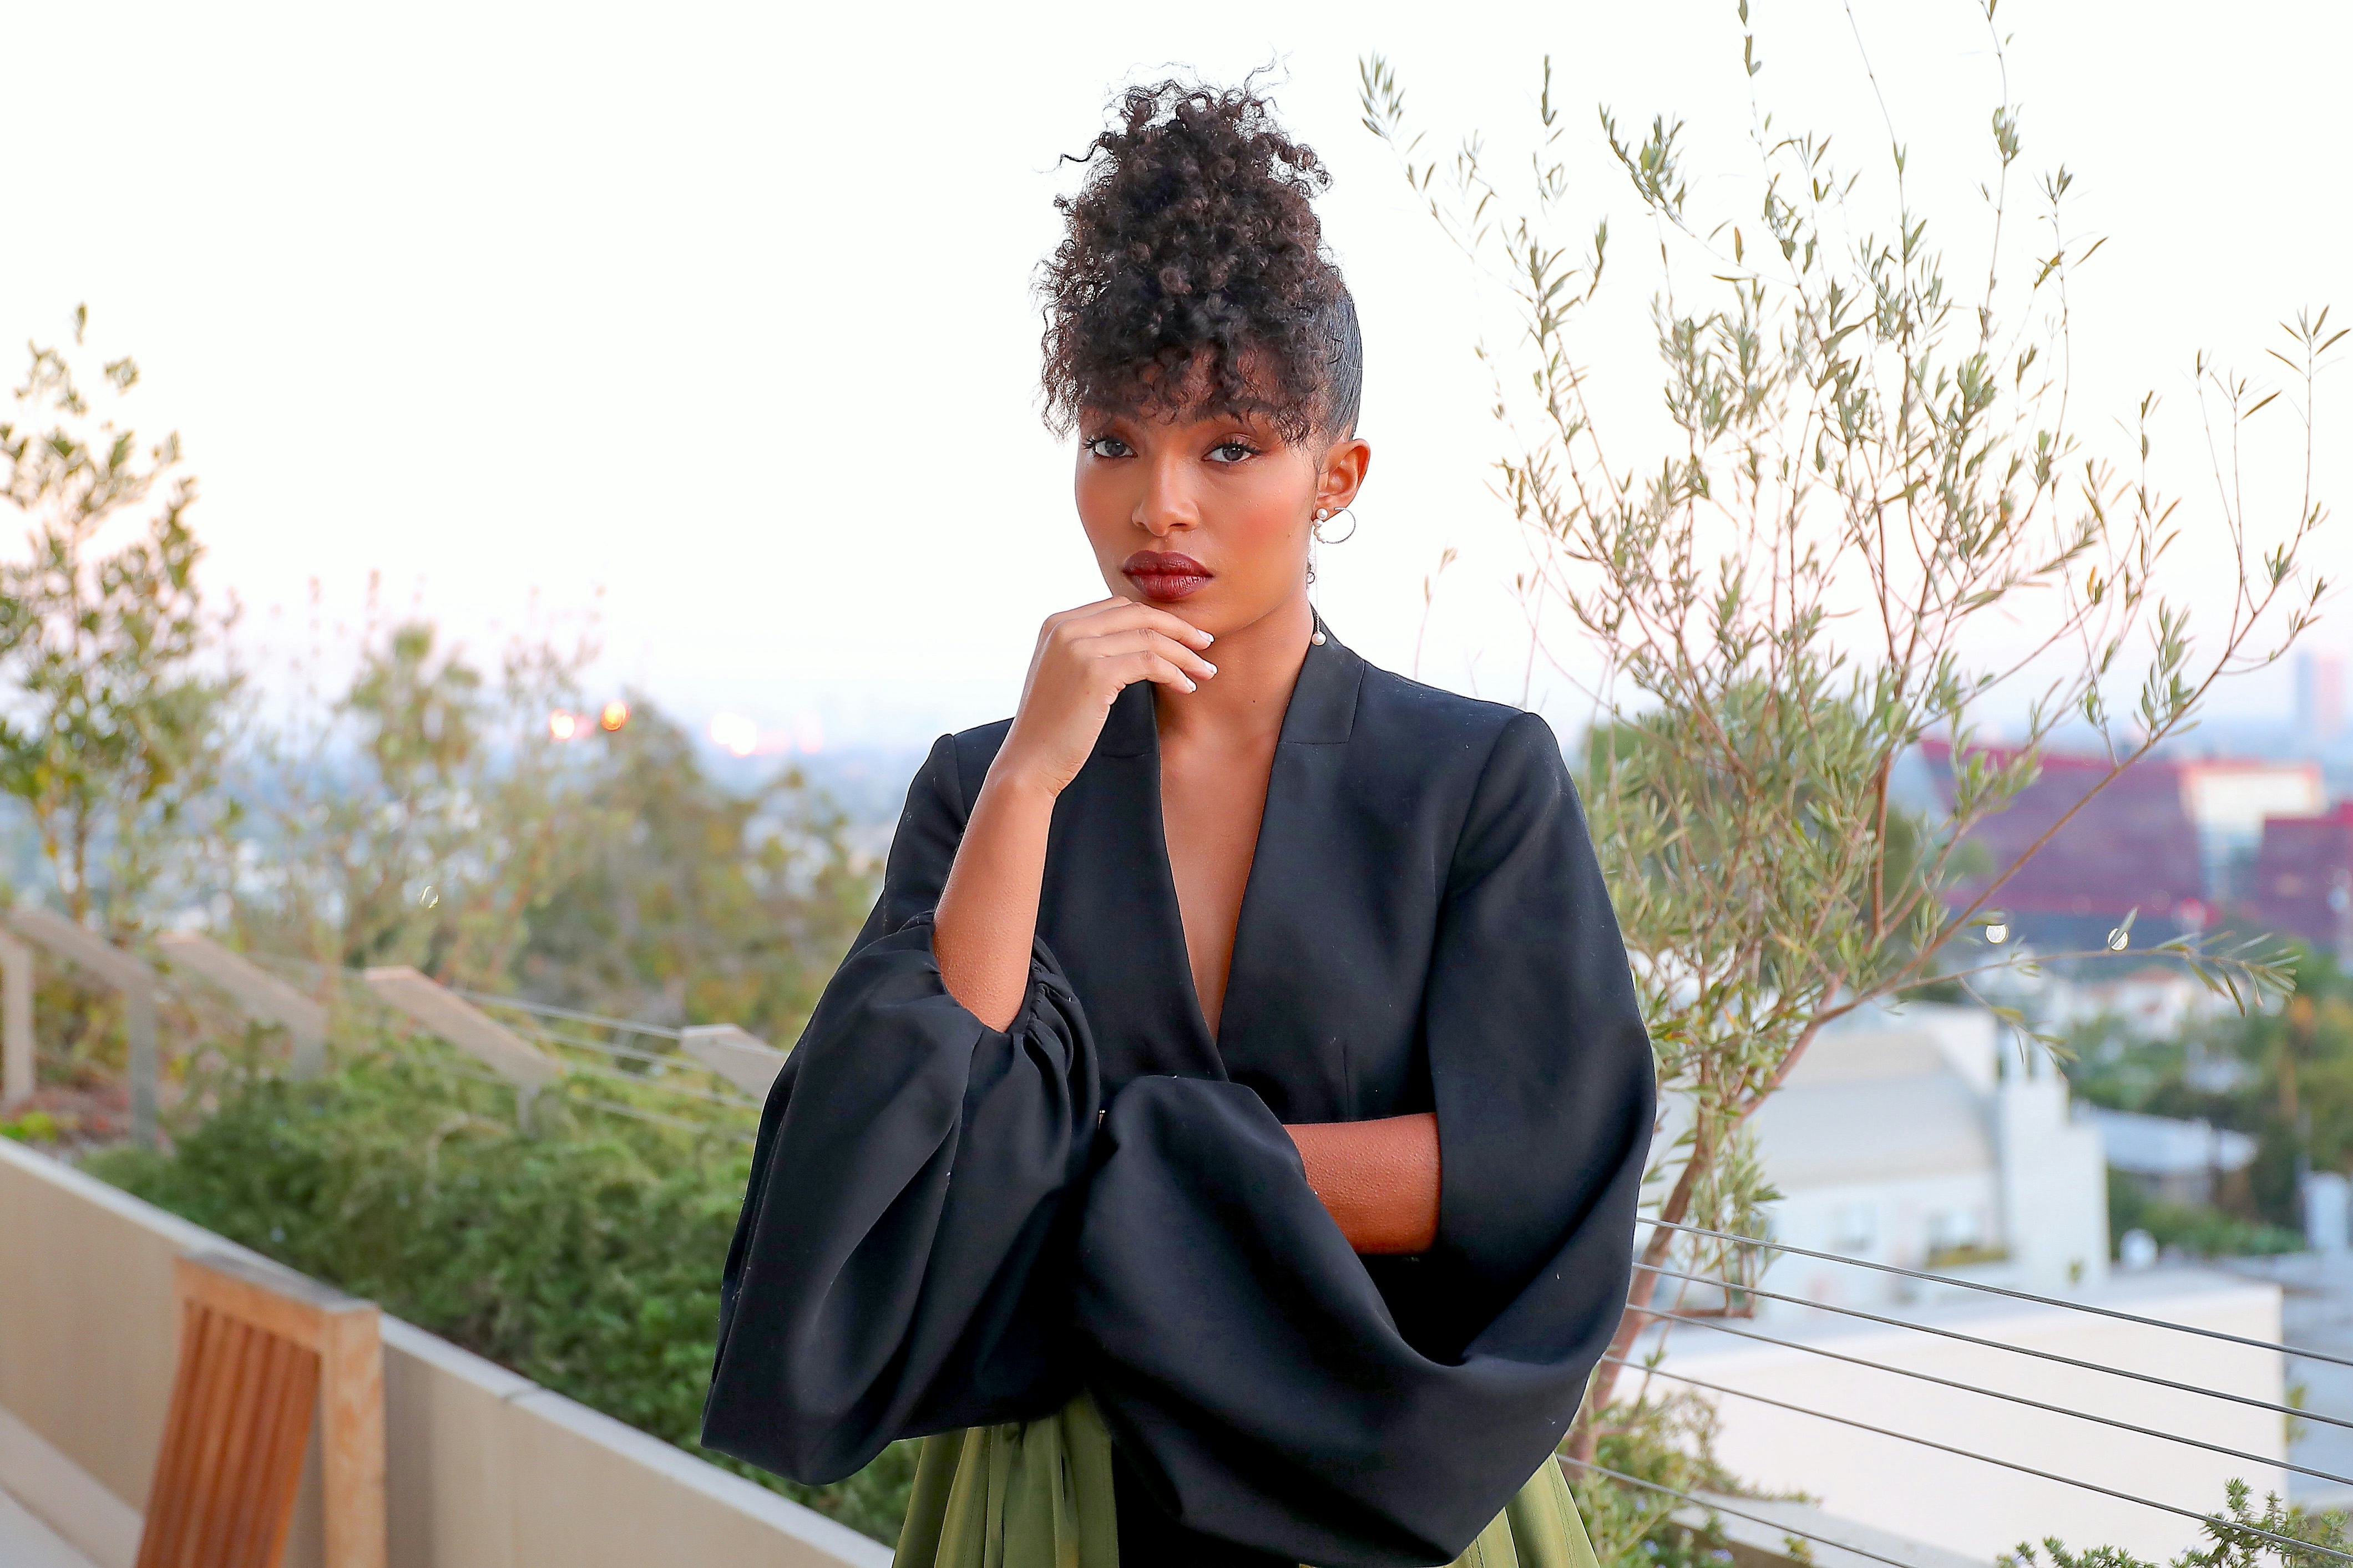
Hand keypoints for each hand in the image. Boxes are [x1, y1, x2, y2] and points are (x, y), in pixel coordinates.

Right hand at [994, 597, 1216, 797]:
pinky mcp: (1095, 673)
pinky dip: (1174, 672)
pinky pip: (1149, 662)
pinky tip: (1186, 686)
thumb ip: (1091, 650)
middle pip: (1138, 614)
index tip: (1184, 635)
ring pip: (1149, 637)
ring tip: (1205, 671)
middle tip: (1206, 644)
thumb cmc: (1053, 727)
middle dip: (1178, 627)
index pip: (1119, 607)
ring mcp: (1078, 648)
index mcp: (1057, 623)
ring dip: (1185, 654)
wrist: (1029, 762)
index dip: (1157, 617)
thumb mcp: (1065, 675)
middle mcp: (1065, 627)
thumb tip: (1140, 641)